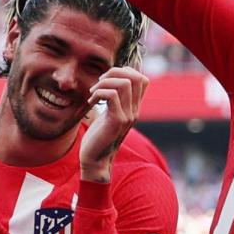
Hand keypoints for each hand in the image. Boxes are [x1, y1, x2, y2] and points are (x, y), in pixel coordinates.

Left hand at [79, 67, 148, 182]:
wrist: (96, 161)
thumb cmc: (98, 137)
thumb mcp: (108, 115)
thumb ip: (112, 101)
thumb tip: (106, 82)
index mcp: (134, 107)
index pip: (142, 79)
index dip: (125, 71)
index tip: (107, 80)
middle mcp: (135, 110)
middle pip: (135, 77)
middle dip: (114, 72)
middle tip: (99, 83)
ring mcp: (128, 116)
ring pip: (124, 83)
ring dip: (104, 83)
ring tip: (93, 93)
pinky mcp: (117, 121)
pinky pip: (112, 95)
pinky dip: (98, 93)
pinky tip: (91, 102)